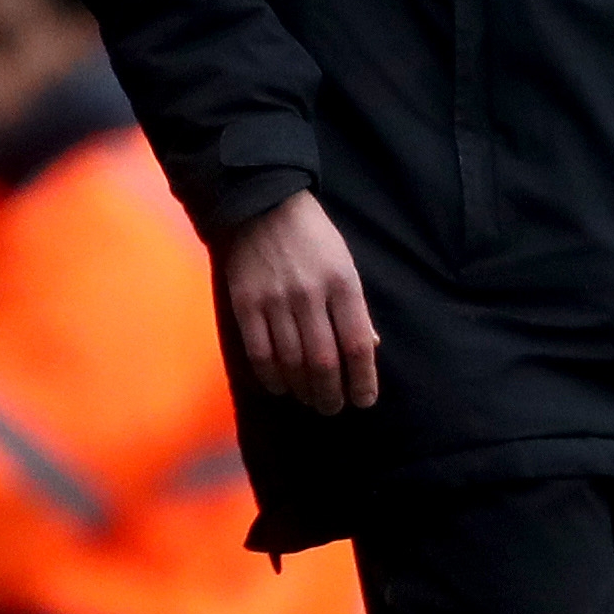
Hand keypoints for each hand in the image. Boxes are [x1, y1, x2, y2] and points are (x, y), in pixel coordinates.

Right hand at [219, 193, 378, 414]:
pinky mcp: (244, 303)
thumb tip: (369, 348)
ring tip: (311, 401)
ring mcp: (275, 300)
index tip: (365, 401)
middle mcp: (311, 295)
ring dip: (303, 389)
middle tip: (334, 408)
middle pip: (324, 360)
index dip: (363, 379)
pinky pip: (258, 351)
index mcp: (343, 285)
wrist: (262, 204)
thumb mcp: (345, 265)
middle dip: (331, 392)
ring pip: (291, 361)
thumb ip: (355, 307)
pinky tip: (280, 387)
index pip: (358, 344)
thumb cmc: (312, 238)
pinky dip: (271, 376)